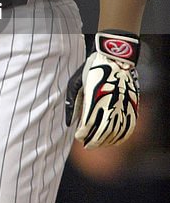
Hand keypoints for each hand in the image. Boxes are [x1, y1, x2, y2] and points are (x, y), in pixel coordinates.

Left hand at [65, 31, 139, 146]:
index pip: (89, 123)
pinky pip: (129, 127)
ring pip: (116, 131)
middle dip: (94, 141)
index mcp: (94, 97)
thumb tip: (69, 123)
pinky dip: (121, 136)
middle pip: (103, 130)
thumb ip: (73, 103)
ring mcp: (123, 105)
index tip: (78, 136)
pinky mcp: (133, 106)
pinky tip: (114, 140)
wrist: (116, 57)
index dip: (83, 133)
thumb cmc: (92, 69)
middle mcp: (110, 103)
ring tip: (97, 143)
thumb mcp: (77, 82)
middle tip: (87, 145)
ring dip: (106, 141)